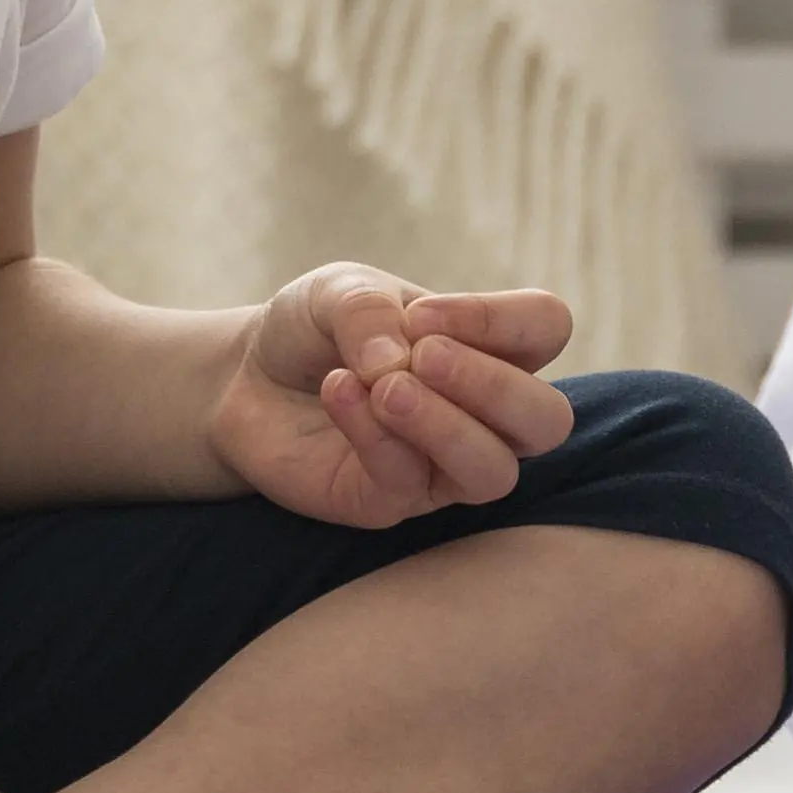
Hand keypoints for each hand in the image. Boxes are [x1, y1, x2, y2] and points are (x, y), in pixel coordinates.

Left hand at [216, 264, 577, 530]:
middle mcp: (481, 413)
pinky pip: (406, 480)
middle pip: (548, 420)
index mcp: (487, 347)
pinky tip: (337, 393)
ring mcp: (441, 465)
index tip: (420, 313)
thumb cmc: (312, 330)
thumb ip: (369, 309)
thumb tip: (398, 361)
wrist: (244, 378)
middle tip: (423, 357)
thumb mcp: (336, 291)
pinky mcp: (391, 501)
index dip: (500, 318)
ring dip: (445, 426)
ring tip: (385, 389)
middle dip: (494, 386)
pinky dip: (372, 433)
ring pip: (495, 472)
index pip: (546, 328)